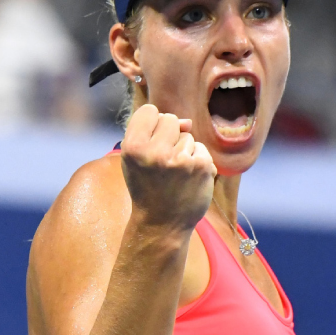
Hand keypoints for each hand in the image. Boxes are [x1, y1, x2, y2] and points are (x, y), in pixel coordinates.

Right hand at [120, 104, 215, 229]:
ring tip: (174, 175)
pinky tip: (188, 179)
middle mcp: (156, 153)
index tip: (149, 144)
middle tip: (162, 163)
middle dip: (169, 136)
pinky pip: (201, 148)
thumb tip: (188, 122)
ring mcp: (181, 160)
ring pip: (187, 136)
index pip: (149, 111)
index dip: (151, 124)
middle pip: (171, 119)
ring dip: (183, 151)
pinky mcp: (202, 166)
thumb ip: (153, 132)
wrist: (162, 223)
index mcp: (133, 147)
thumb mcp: (136, 158)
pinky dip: (197, 161)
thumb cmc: (147, 186)